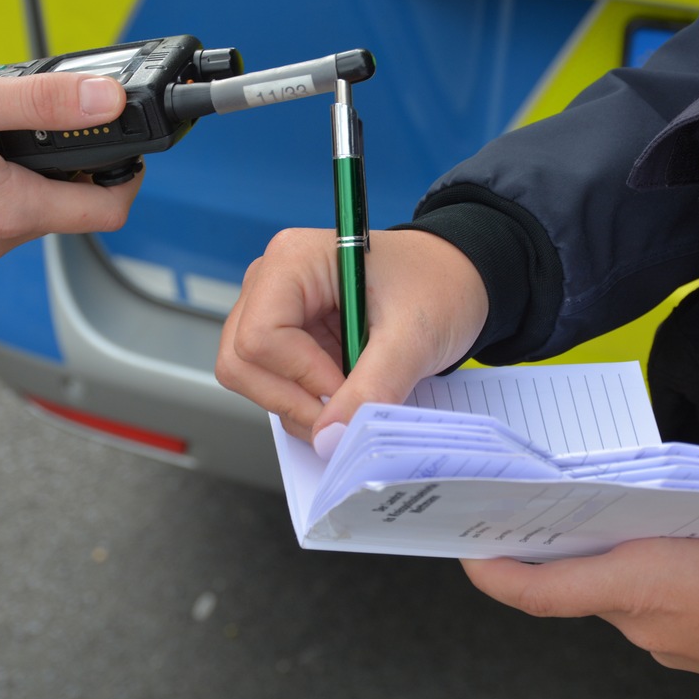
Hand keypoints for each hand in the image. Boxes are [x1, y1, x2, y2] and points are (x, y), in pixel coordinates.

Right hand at [0, 68, 142, 274]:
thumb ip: (44, 103)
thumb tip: (106, 102)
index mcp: (8, 212)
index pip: (105, 213)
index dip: (123, 179)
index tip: (120, 154)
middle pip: (53, 208)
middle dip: (46, 164)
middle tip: (12, 124)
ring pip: (8, 214)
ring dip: (3, 177)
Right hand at [216, 227, 487, 446]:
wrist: (457, 280)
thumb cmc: (439, 286)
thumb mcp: (414, 337)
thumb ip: (373, 387)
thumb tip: (330, 437)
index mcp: (293, 261)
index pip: (260, 337)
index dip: (300, 378)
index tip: (347, 392)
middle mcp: (270, 281)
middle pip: (241, 362)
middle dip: (292, 400)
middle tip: (345, 413)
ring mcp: (272, 310)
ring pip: (250, 379)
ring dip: (299, 405)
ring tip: (353, 398)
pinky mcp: (285, 337)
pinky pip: (272, 384)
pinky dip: (305, 402)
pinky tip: (345, 394)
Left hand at [462, 509, 698, 698]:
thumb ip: (686, 490)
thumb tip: (647, 476)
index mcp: (644, 586)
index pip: (539, 591)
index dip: (491, 570)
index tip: (463, 545)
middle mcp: (642, 622)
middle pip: (568, 581)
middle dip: (542, 542)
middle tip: (521, 498)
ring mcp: (663, 641)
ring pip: (605, 588)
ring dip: (593, 551)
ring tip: (594, 501)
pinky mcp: (686, 645)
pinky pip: (638, 602)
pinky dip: (628, 567)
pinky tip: (652, 533)